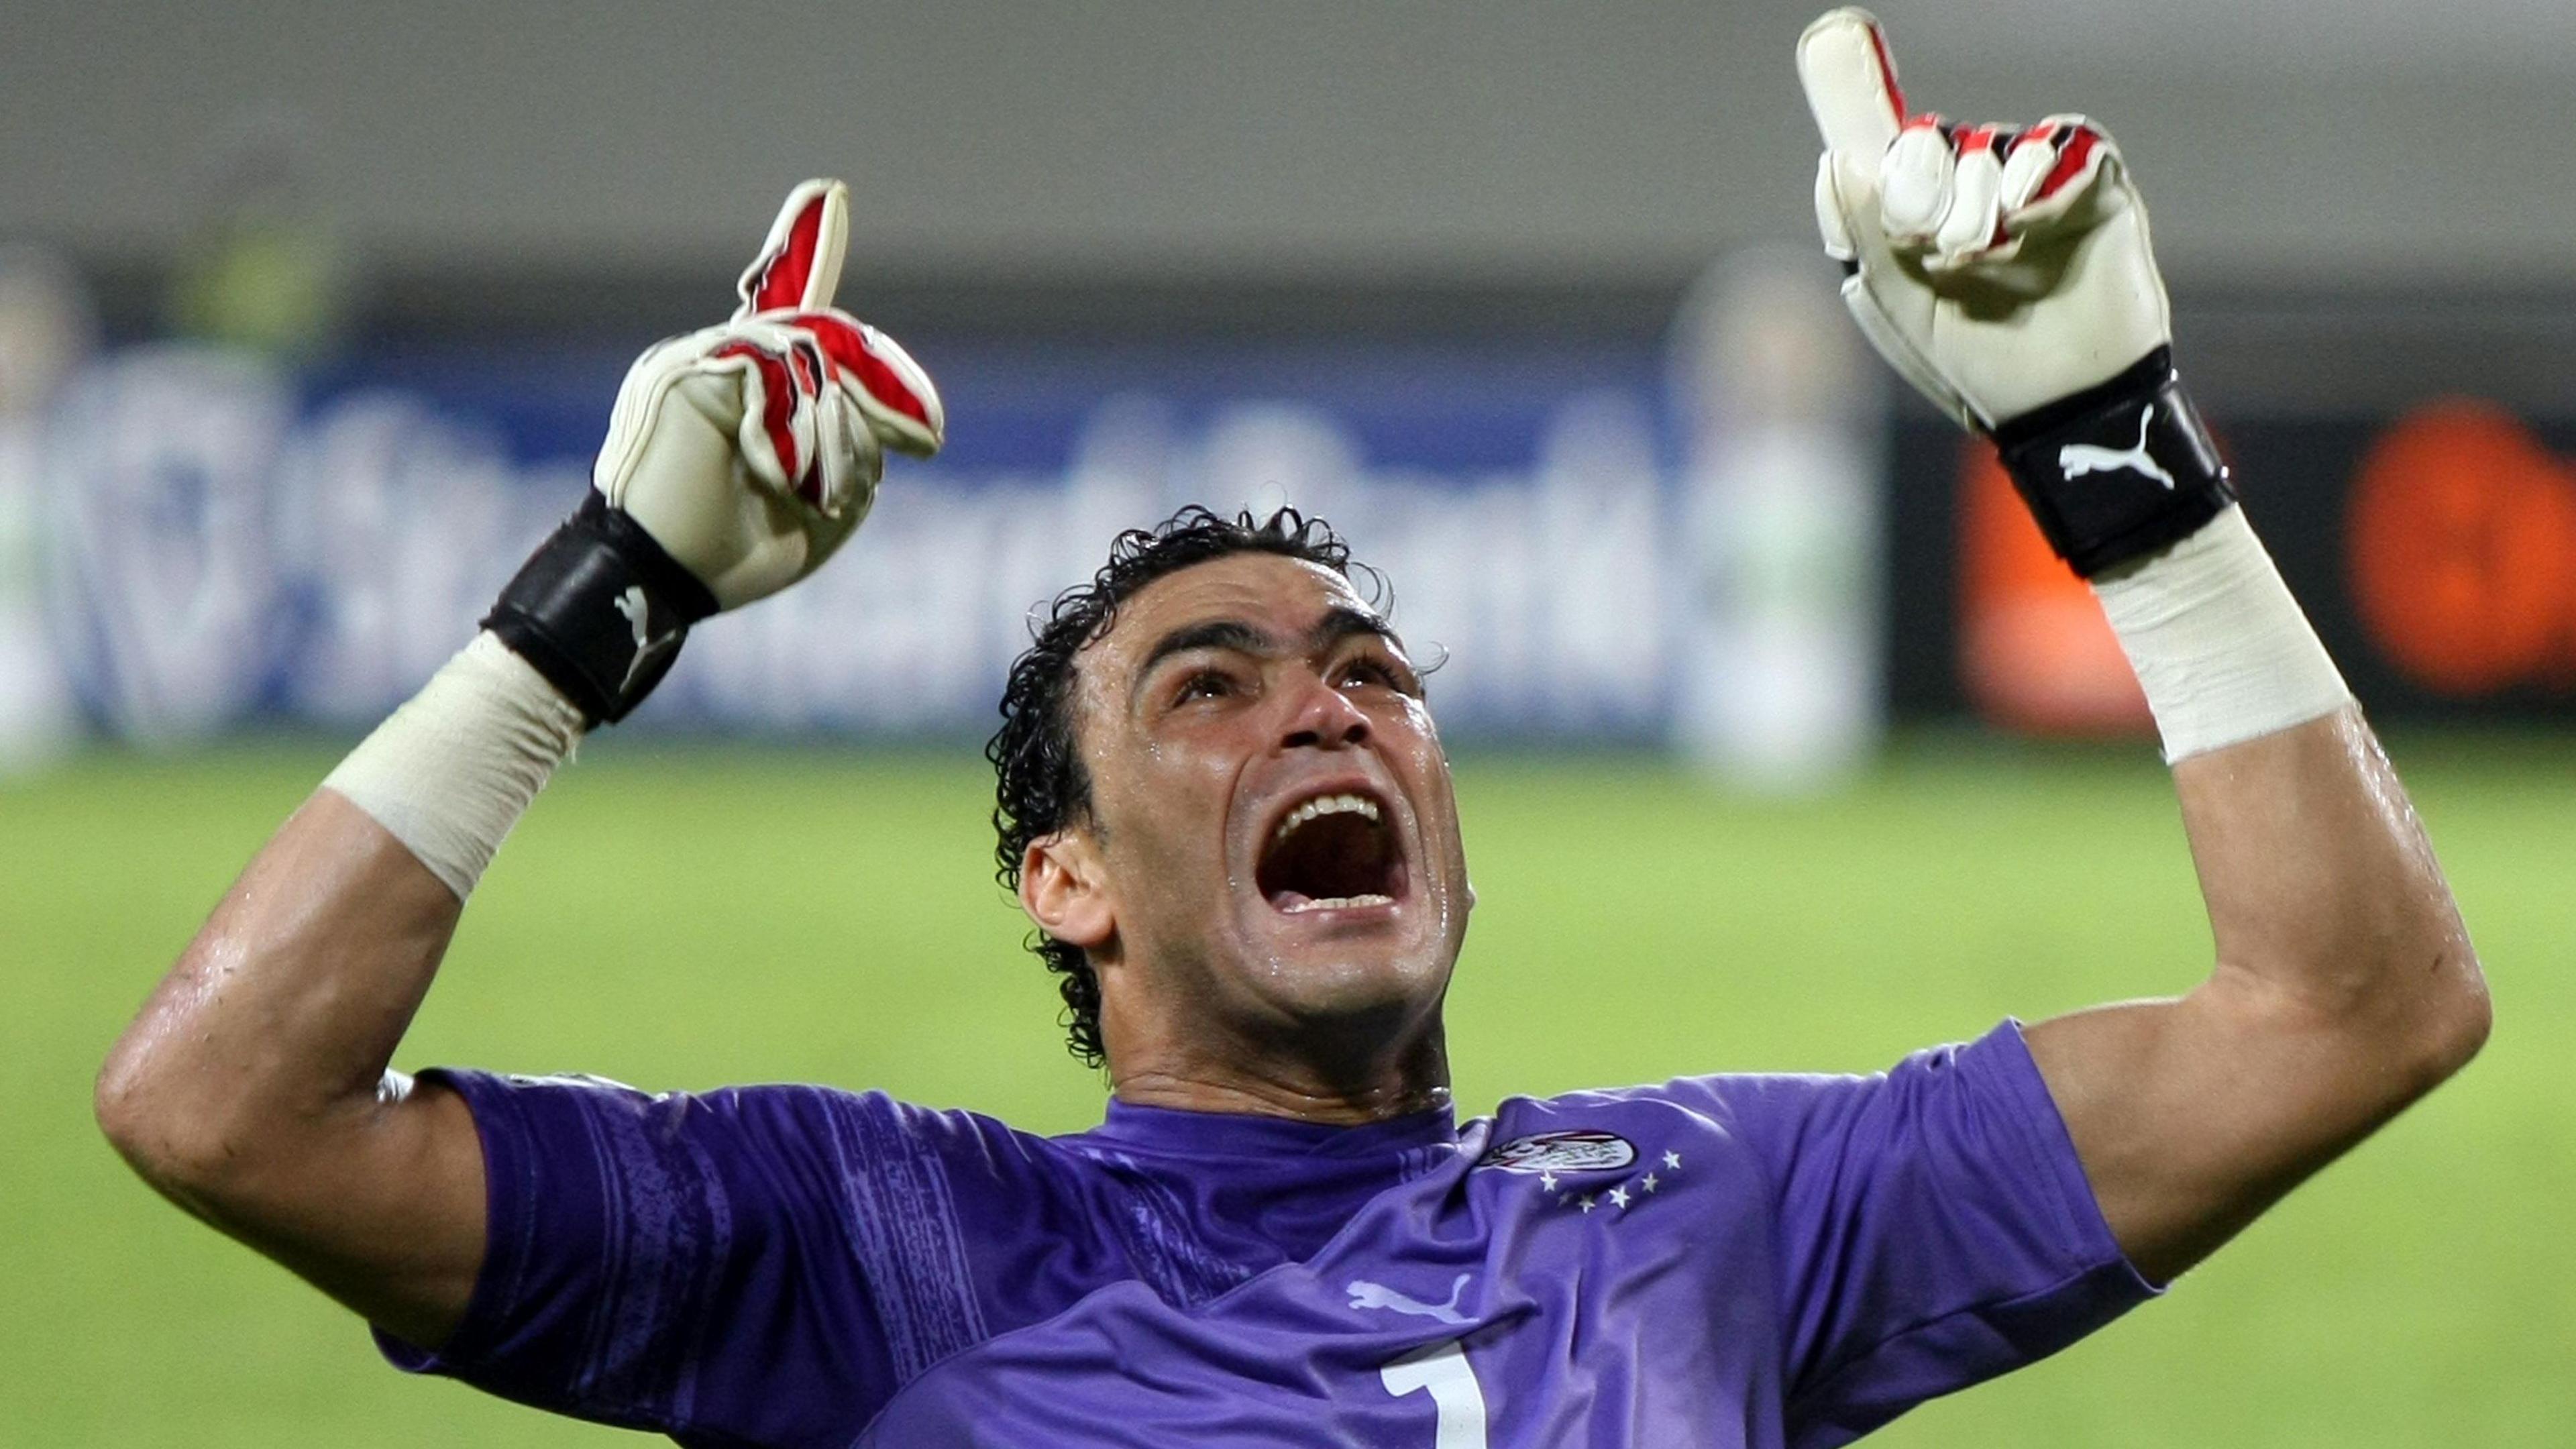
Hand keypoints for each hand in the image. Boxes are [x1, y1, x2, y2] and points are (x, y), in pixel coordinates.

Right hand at [600, 178, 942, 610]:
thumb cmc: (733, 556)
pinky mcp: (685, 369)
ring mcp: (695, 358)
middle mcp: (715, 358)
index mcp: (743, 385)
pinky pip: (773, 370)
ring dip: (833, 435)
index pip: (783, 305)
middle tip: (927, 435)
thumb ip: (857, 445)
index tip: (828, 198)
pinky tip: (778, 480)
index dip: (806, 247)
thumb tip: (879, 406)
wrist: (661, 586)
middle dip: (882, 386)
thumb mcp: (827, 499)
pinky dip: (792, 434)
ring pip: (806, 354)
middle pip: (820, 335)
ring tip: (817, 496)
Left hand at [1796, 8, 2231, 576]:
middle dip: (1921, 176)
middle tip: (1928, 235)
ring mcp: (2034, 191)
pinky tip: (2021, 219)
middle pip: (1932, 139)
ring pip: (1990, 143)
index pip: (1885, 153)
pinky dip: (2035, 169)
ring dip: (1976, 191)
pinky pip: (2061, 141)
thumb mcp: (1902, 307)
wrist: (2065, 407)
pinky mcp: (2092, 189)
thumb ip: (1865, 235)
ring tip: (1983, 254)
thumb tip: (1835, 161)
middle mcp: (1974, 199)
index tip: (1839, 60)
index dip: (1861, 119)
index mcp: (1919, 225)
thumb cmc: (1979, 369)